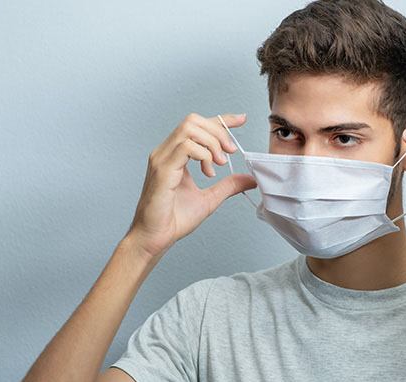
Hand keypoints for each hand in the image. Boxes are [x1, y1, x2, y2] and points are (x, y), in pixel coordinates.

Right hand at [126, 113, 256, 260]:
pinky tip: (209, 172)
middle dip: (218, 131)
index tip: (241, 120)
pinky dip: (204, 155)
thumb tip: (250, 179)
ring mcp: (162, 158)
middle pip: (193, 121)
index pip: (198, 126)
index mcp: (174, 155)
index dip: (221, 119)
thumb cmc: (174, 220)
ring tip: (220, 163)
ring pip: (189, 128)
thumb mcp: (210, 198)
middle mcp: (166, 152)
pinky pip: (185, 147)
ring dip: (212, 142)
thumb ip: (228, 185)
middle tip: (230, 152)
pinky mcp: (162, 169)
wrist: (156, 238)